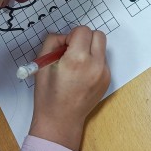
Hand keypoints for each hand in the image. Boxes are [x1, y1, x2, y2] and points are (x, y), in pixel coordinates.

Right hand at [30, 27, 109, 150]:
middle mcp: (95, 65)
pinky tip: (81, 75)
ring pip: (101, 47)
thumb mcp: (42, 64)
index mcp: (77, 60)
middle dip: (84, 38)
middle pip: (98, 34)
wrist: (61, 120)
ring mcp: (104, 73)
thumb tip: (64, 37)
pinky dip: (93, 61)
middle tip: (72, 51)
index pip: (83, 30)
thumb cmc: (48, 94)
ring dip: (90, 49)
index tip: (64, 48)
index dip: (71, 36)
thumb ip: (53, 42)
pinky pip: (102, 60)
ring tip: (76, 65)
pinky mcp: (108, 80)